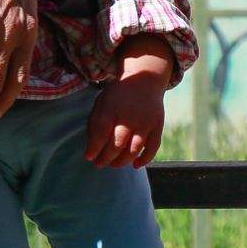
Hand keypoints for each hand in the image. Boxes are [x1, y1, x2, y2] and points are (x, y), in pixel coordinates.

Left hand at [86, 38, 172, 167]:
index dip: (94, 149)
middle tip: (99, 164)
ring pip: (134, 149)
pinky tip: (134, 165)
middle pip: (117, 144)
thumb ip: (95, 123)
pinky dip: (144, 159)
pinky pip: (152, 148)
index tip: (89, 157)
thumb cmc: (117, 96)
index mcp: (110, 109)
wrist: (143, 82)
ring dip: (122, 161)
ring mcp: (145, 123)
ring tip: (113, 164)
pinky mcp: (157, 126)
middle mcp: (128, 117)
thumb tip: (91, 147)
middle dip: (106, 158)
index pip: (100, 134)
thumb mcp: (101, 103)